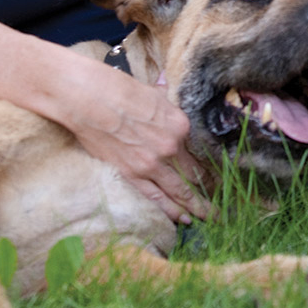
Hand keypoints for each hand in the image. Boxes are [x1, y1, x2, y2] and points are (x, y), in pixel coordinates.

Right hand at [0, 0, 211, 222]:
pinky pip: (155, 197)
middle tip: (223, 206)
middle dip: (210, 191)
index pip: (203, 150)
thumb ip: (168, 105)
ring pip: (179, 191)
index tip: (223, 176)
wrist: (84, 97)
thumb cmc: (117, 88)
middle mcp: (170, 146)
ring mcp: (150, 163)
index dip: (214, 166)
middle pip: (196, 174)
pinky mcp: (129, 173)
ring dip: (196, 207)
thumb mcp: (153, 93)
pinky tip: (182, 218)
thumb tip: (174, 102)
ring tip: (209, 218)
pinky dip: (169, 209)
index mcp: (180, 123)